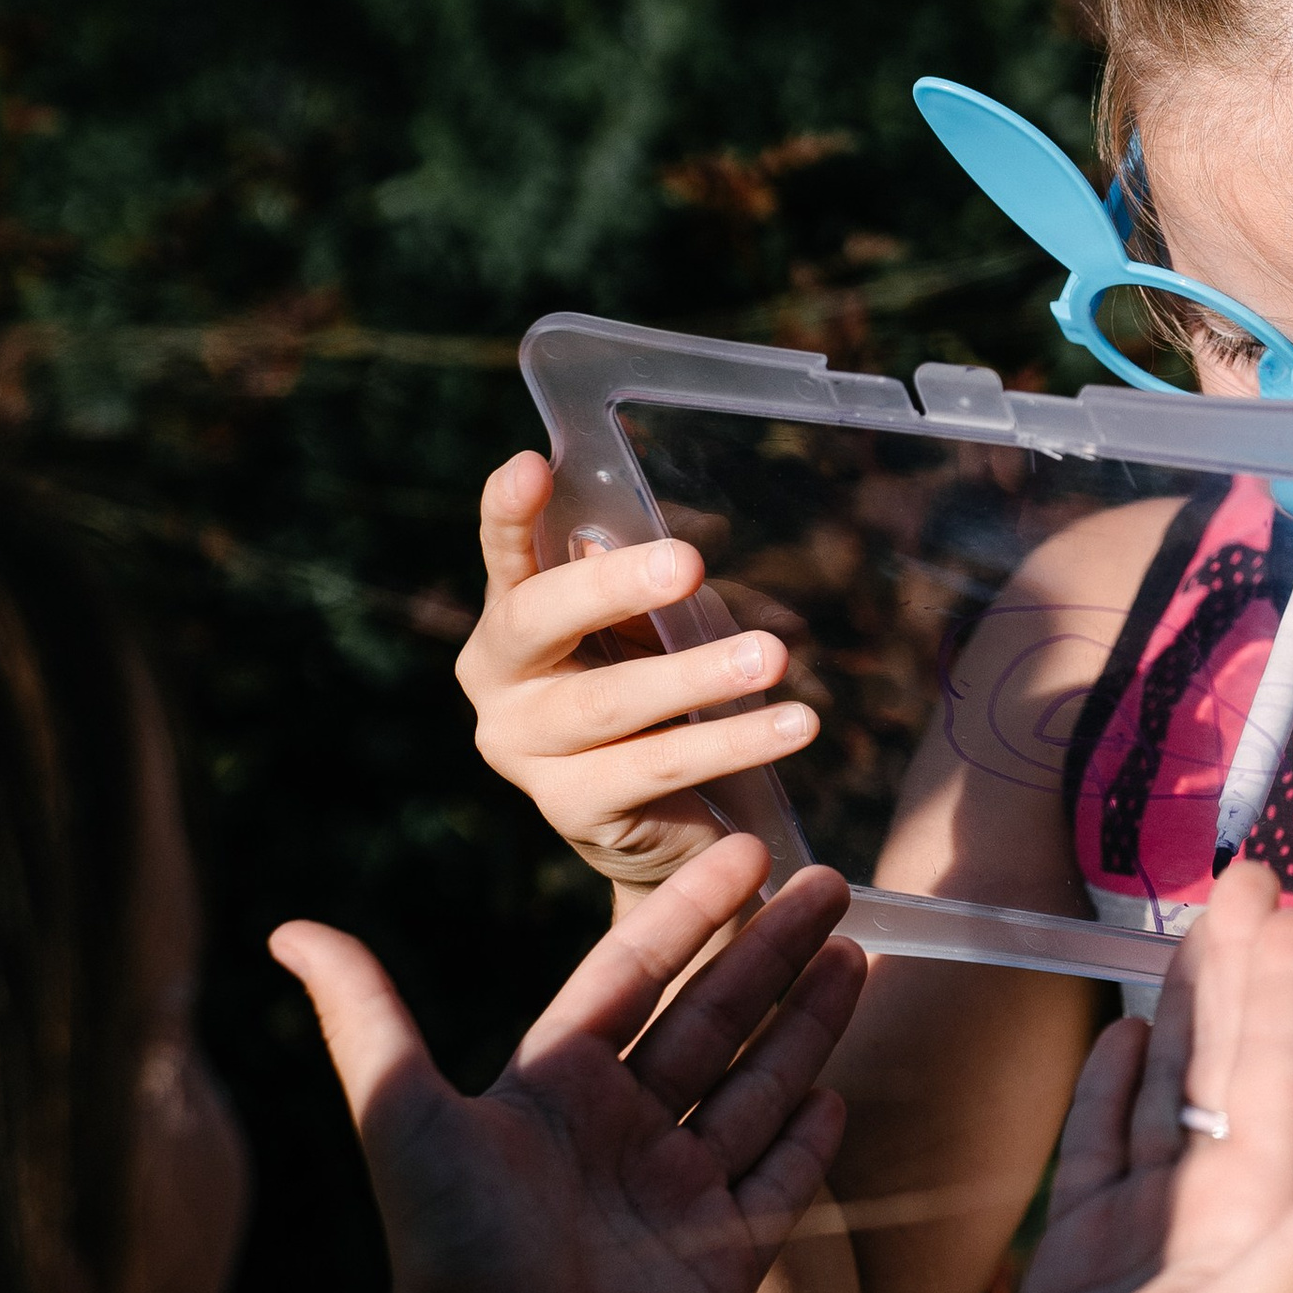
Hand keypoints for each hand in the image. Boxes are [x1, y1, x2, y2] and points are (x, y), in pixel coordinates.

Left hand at [270, 842, 866, 1292]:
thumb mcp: (400, 1109)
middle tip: (833, 886)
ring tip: (858, 957)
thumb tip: (286, 928)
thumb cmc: (443, 1244)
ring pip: (759, 1087)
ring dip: (808, 1023)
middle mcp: (623, 1129)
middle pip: (716, 1019)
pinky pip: (779, 1182)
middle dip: (776, 952)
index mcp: (559, 1084)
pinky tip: (837, 1090)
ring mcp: (679, 1191)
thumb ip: (364, 1013)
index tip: (748, 851)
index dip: (692, 912)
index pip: (638, 974)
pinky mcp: (723, 1255)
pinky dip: (810, 1139)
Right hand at [457, 450, 821, 891]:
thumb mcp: (655, 630)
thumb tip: (642, 542)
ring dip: (698, 676)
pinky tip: (796, 726)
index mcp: (510, 620)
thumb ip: (645, 589)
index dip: (509, 513)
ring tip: (773, 656)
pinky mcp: (569, 809)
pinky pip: (659, 766)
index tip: (534, 466)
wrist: (667, 826)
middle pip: (539, 621)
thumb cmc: (659, 698)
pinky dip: (733, 745)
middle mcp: (496, 683)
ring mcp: (523, 750)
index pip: (503, 556)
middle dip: (615, 587)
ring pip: (609, 703)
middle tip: (690, 563)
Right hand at [974, 865, 1292, 1292]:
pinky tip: (1125, 1039)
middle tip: (1245, 868)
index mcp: (1256, 1215)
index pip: (1276, 1074)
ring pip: (1170, 1090)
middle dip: (1239, 967)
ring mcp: (1148, 1233)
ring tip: (1187, 925)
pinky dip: (1115, 1088)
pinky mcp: (1088, 1261)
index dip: (1285, 986)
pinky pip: (1105, 1147)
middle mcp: (1213, 1211)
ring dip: (1182, 1008)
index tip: (1290, 900)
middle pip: (1230, 1061)